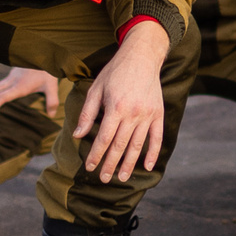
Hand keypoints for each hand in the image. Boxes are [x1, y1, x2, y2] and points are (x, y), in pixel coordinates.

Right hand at [0, 67, 61, 118]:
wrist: (44, 52)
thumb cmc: (48, 70)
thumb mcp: (52, 86)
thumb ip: (51, 101)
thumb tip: (51, 116)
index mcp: (19, 86)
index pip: (3, 97)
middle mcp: (12, 81)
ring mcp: (12, 76)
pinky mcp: (14, 72)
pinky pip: (2, 82)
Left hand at [73, 23, 168, 183]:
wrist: (142, 56)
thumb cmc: (115, 71)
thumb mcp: (96, 89)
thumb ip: (87, 113)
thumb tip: (77, 135)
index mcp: (115, 108)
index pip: (103, 139)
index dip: (96, 155)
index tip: (90, 167)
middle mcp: (133, 114)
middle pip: (119, 146)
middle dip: (110, 164)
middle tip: (104, 179)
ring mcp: (147, 115)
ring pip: (137, 146)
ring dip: (129, 164)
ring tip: (121, 177)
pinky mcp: (158, 114)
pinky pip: (157, 138)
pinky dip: (153, 153)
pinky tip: (146, 167)